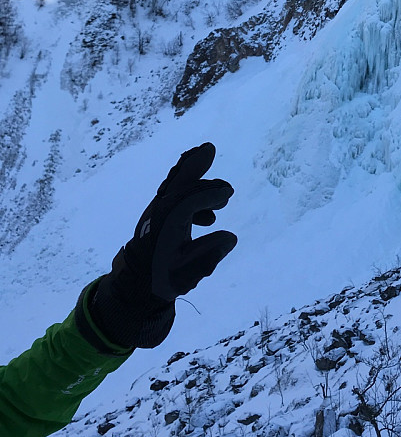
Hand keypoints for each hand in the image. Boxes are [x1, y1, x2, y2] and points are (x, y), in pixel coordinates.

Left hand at [89, 143, 235, 347]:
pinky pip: (175, 194)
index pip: (190, 199)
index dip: (210, 193)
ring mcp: (158, 212)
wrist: (135, 287)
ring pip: (175, 186)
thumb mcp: (188, 272)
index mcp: (168, 222)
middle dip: (194, 166)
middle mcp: (161, 211)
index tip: (227, 195)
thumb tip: (230, 237)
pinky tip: (209, 217)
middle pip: (178, 182)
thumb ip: (209, 254)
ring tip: (219, 188)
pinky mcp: (159, 217)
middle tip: (209, 149)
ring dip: (194, 178)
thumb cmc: (162, 279)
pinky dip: (192, 194)